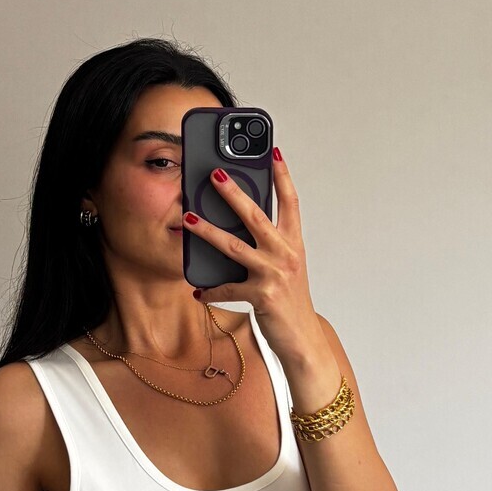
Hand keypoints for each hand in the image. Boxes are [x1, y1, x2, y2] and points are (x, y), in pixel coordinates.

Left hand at [185, 150, 323, 364]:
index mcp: (293, 243)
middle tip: (215, 175)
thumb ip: (269, 244)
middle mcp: (286, 254)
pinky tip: (197, 290)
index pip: (291, 201)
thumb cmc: (291, 300)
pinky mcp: (262, 296)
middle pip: (256, 216)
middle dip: (234, 193)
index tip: (273, 152)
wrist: (302, 337)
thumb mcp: (286, 267)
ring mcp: (274, 274)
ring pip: (234, 246)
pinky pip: (228, 288)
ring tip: (189, 219)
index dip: (283, 176)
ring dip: (208, 232)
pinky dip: (210, 290)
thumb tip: (239, 224)